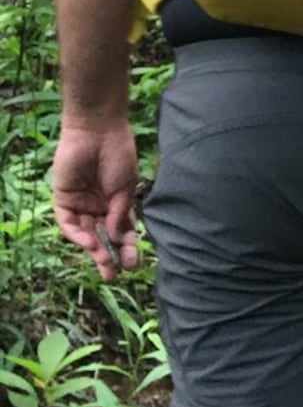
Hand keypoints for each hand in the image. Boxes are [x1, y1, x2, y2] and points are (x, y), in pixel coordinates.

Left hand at [53, 120, 140, 279]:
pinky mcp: (64, 198)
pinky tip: (89, 242)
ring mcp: (80, 203)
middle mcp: (98, 205)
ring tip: (104, 262)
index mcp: (116, 202)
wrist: (97, 132)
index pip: (121, 231)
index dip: (127, 247)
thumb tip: (117, 235)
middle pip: (102, 236)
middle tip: (113, 275)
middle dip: (108, 256)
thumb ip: (120, 213)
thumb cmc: (117, 156)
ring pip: (85, 233)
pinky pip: (68, 222)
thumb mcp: (125, 188)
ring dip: (94, 249)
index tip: (134, 264)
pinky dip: (77, 234)